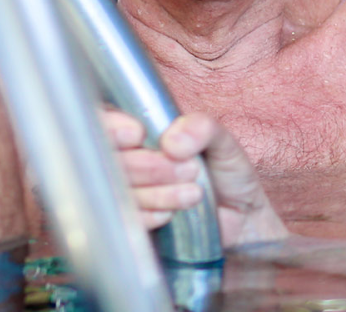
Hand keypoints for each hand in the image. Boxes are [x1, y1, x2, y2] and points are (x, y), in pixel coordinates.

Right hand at [101, 109, 288, 246]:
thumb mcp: (223, 142)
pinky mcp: (131, 223)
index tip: (137, 135)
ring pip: (119, 191)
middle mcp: (128, 160)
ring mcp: (126, 193)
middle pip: (111, 160)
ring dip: (157, 193)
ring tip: (195, 192)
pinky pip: (125, 219)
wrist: (240, 220)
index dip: (114, 128)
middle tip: (190, 169)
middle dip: (149, 166)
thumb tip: (173, 141)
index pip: (106, 122)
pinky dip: (150, 215)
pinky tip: (172, 213)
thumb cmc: (227, 173)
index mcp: (144, 132)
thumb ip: (203, 129)